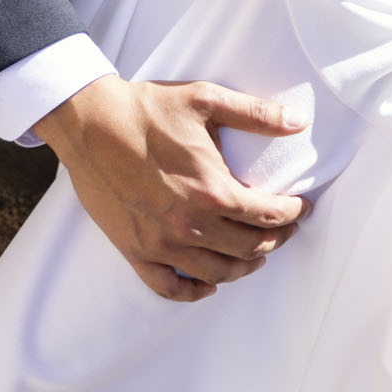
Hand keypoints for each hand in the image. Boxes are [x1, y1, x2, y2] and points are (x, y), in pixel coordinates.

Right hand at [36, 73, 308, 301]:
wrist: (91, 123)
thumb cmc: (147, 109)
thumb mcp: (206, 99)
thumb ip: (255, 114)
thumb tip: (297, 121)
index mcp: (211, 190)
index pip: (266, 215)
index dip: (291, 213)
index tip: (301, 208)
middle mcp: (190, 225)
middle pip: (247, 247)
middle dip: (274, 239)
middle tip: (285, 228)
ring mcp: (161, 243)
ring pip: (216, 273)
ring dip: (243, 266)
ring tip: (256, 255)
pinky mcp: (134, 251)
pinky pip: (168, 287)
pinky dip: (193, 292)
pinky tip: (208, 284)